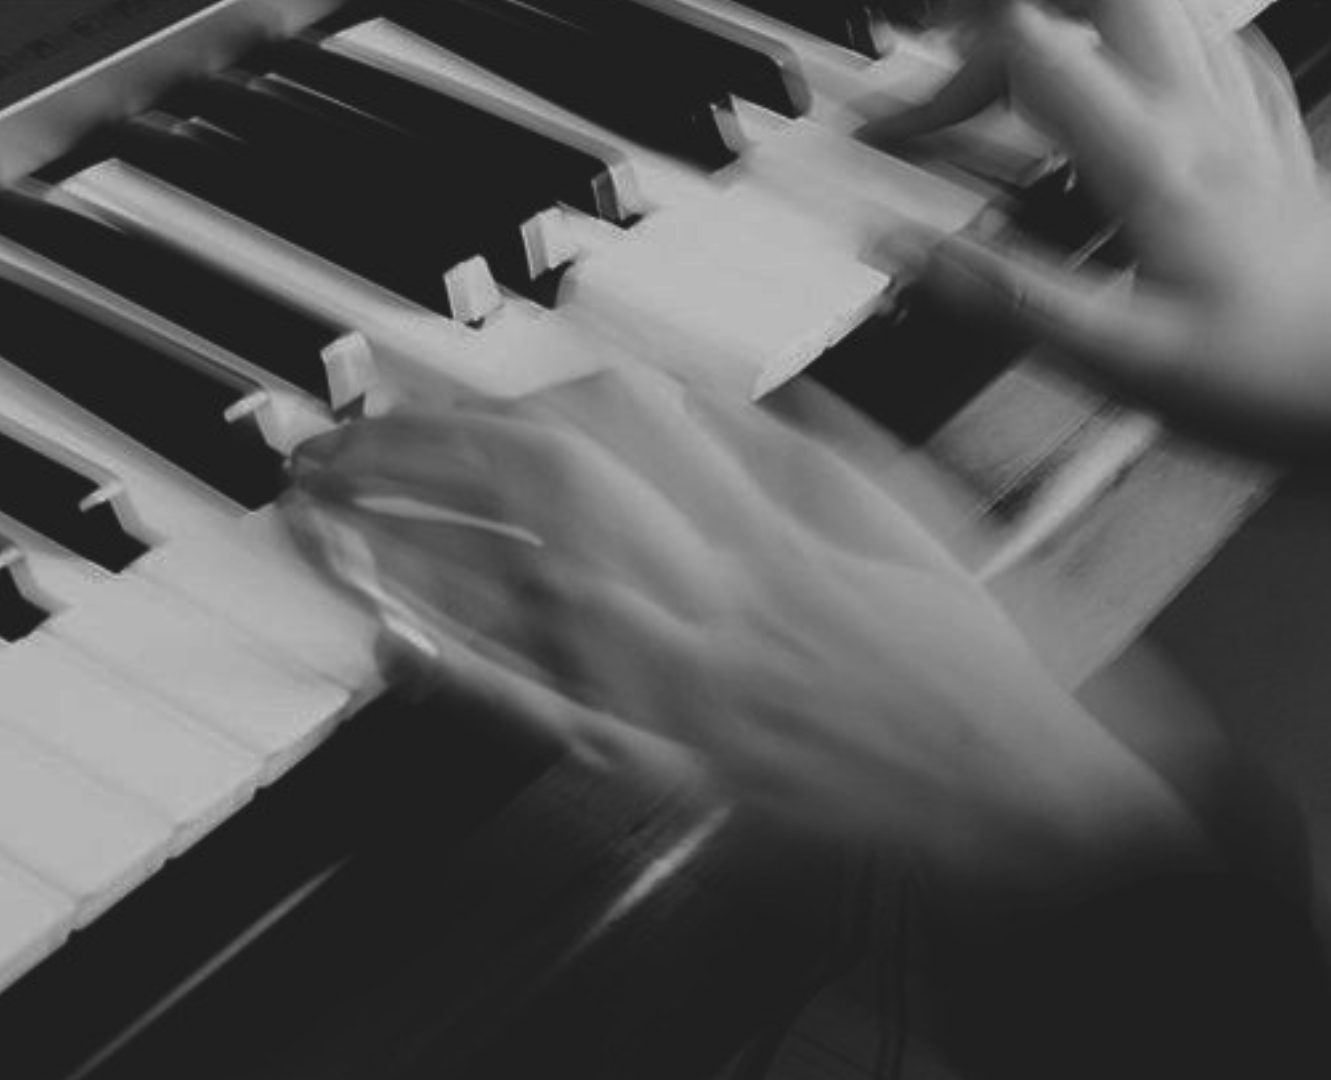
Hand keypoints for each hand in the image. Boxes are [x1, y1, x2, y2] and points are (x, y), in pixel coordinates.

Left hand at [284, 370, 1203, 896]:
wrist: (1018, 804)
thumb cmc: (966, 660)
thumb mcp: (895, 512)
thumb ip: (781, 438)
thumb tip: (676, 385)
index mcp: (766, 526)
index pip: (603, 424)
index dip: (499, 397)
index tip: (433, 387)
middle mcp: (705, 599)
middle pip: (527, 493)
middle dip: (409, 457)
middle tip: (325, 444)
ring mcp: (676, 693)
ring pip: (512, 595)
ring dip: (395, 546)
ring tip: (312, 515)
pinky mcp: (665, 773)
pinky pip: (545, 720)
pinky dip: (455, 676)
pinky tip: (384, 640)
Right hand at [866, 0, 1330, 467]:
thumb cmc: (1303, 381)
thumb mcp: (1125, 361)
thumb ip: (1005, 297)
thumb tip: (902, 249)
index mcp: (1155, 165)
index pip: (1030, 51)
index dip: (945, 58)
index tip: (891, 99)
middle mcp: (1205, 129)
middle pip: (1106, 0)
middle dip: (1017, 12)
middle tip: (960, 41)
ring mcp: (1254, 140)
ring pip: (1168, 19)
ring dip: (1089, 16)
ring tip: (1032, 46)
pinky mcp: (1287, 168)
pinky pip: (1230, 67)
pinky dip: (1175, 51)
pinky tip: (1164, 73)